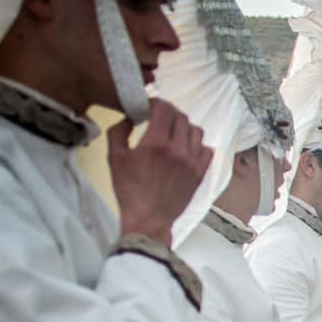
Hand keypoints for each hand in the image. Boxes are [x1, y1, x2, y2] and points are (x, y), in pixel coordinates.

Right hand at [110, 99, 212, 246]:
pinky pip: (207, 150)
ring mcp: (192, 163)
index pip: (164, 109)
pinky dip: (197, 145)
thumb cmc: (128, 190)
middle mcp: (178, 150)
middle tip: (159, 119)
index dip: (156, 102)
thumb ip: (118, 131)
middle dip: (169, 113)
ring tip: (173, 134)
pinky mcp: (200, 174)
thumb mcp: (114, 158)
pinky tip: (185, 149)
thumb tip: (129, 117)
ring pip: (196, 131)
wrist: (148, 219)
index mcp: (156, 144)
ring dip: (184, 127)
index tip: (149, 107)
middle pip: (181, 117)